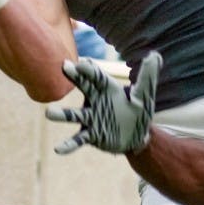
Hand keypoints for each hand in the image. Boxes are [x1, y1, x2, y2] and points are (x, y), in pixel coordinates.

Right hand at [47, 51, 162, 154]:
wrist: (137, 137)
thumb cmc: (138, 112)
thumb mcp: (144, 95)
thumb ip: (148, 76)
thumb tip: (155, 54)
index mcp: (108, 89)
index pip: (97, 76)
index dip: (90, 68)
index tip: (81, 62)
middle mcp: (96, 102)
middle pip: (84, 88)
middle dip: (74, 78)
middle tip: (63, 66)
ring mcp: (91, 119)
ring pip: (74, 115)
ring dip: (63, 115)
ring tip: (49, 114)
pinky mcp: (91, 135)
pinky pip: (78, 140)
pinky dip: (69, 145)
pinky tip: (58, 149)